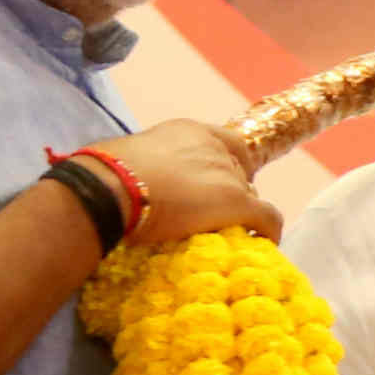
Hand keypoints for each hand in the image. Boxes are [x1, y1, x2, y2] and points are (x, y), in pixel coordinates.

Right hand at [98, 118, 280, 248]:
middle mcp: (215, 148)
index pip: (229, 144)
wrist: (109, 187)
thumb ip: (149, 165)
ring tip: (226, 235)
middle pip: (241, 173)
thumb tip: (137, 183)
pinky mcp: (237, 202)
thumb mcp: (132, 157)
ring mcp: (228, 175)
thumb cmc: (105, 175)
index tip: (220, 186)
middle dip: (232, 194)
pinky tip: (262, 243)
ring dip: (241, 215)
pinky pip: (268, 218)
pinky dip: (269, 231)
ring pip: (251, 197)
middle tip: (214, 217)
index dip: (231, 166)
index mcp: (191, 131)